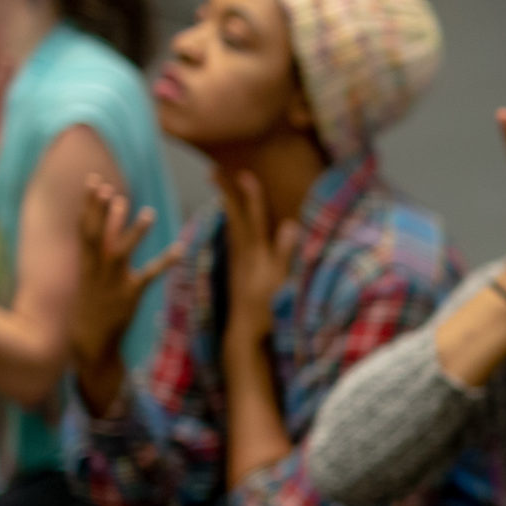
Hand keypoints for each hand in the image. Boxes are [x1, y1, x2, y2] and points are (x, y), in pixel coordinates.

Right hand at [71, 175, 180, 404]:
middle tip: (107, 186)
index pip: (85, 228)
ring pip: (121, 253)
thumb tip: (107, 222)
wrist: (89, 341)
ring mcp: (112, 282)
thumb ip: (98, 249)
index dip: (89, 204)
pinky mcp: (130, 296)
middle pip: (96, 235)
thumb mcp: (90, 275)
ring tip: (149, 212)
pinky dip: (165, 262)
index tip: (94, 180)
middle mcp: (96, 269)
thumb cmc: (93, 303)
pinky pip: (149, 276)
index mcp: (86, 263)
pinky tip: (180, 248)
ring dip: (134, 233)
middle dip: (100, 211)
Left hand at [219, 170, 298, 345]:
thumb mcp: (281, 283)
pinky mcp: (238, 271)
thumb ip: (285, 253)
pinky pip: (233, 239)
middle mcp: (244, 255)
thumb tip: (290, 224)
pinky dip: (231, 224)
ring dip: (227, 205)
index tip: (243, 173)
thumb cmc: (268, 311)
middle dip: (227, 193)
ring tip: (220, 187)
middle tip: (215, 170)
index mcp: (256, 255)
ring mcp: (239, 263)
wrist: (245, 335)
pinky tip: (231, 220)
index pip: (253, 219)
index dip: (250, 196)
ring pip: (232, 227)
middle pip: (235, 218)